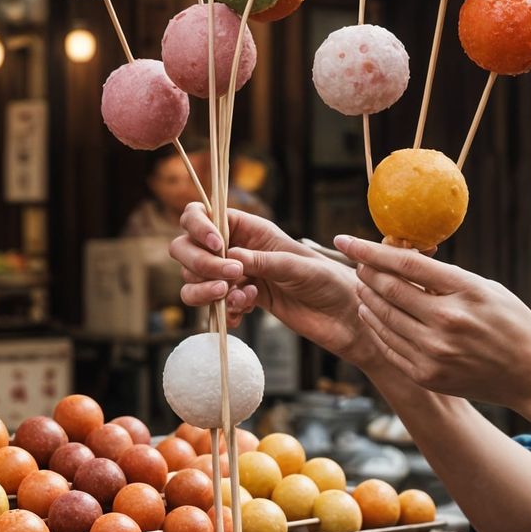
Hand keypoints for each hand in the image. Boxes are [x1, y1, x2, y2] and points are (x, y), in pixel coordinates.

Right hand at [170, 203, 375, 364]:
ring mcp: (237, 277)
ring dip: (206, 291)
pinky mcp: (240, 301)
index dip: (199, 226)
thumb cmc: (328, 281)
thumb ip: (265, 262)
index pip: (205, 214)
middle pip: (187, 248)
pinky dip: (221, 311)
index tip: (217, 246)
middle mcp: (239, 250)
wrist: (343, 317)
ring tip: (241, 300)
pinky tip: (244, 315)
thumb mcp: (299, 267)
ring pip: (193, 280)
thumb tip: (230, 258)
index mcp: (253, 230)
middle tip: (231, 280)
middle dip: (200, 264)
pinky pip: (211, 306)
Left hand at [336, 235, 530, 409]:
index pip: (407, 264)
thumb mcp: (487, 288)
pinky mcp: (426, 374)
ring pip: (383, 318)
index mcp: (466, 291)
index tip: (346, 240)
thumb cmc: (511, 322)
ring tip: (362, 285)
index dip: (370, 250)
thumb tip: (403, 259)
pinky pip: (388, 345)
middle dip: (366, 272)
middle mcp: (447, 321)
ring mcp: (435, 351)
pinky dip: (375, 325)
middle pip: (389, 290)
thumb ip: (446, 277)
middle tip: (357, 263)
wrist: (529, 374)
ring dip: (367, 298)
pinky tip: (370, 312)